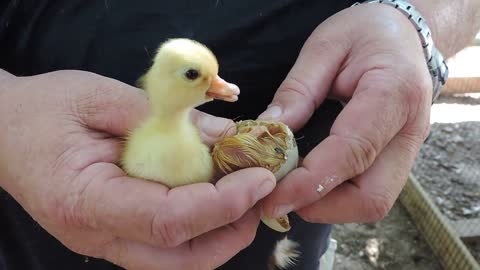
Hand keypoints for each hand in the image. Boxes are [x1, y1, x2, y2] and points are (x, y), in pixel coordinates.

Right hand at [0, 70, 275, 269]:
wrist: (5, 132)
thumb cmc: (44, 111)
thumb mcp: (98, 97)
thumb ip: (161, 116)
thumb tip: (222, 135)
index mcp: (85, 201)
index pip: (167, 221)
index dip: (221, 204)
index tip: (259, 178)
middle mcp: (97, 235)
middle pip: (180, 260)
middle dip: (232, 232)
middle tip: (260, 192)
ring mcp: (106, 240)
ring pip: (178, 261)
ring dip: (222, 234)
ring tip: (246, 195)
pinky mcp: (116, 233)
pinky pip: (168, 245)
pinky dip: (202, 227)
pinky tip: (215, 195)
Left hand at [259, 4, 431, 222]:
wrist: (403, 33)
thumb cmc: (365, 33)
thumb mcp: (324, 47)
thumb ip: (296, 91)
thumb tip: (267, 133)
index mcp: (394, 94)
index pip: (352, 152)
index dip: (310, 183)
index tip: (272, 196)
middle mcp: (410, 130)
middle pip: (372, 197)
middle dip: (322, 207)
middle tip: (278, 198)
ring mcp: (409, 148)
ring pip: (374, 201)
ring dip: (328, 206)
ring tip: (290, 190)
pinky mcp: (398, 156)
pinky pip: (370, 190)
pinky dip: (337, 196)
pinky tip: (310, 182)